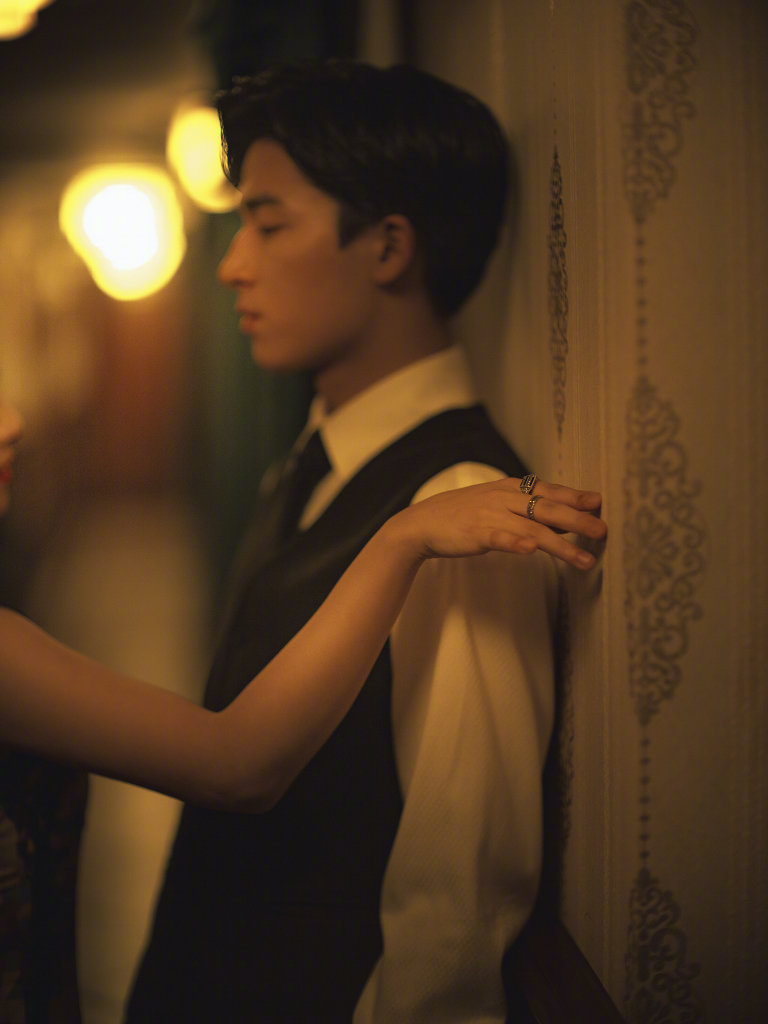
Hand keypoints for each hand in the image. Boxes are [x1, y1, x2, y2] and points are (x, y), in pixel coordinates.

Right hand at [390, 476, 605, 569]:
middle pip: (549, 509)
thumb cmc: (464, 515)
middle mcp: (505, 498)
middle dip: (578, 520)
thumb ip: (529, 511)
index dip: (575, 496)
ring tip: (584, 559)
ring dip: (561, 545)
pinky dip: (516, 544)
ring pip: (533, 529)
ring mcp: (491, 515)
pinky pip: (500, 538)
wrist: (423, 523)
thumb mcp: (499, 505)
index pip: (550, 490)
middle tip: (603, 531)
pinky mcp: (477, 534)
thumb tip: (565, 520)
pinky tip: (531, 551)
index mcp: (511, 488)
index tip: (599, 502)